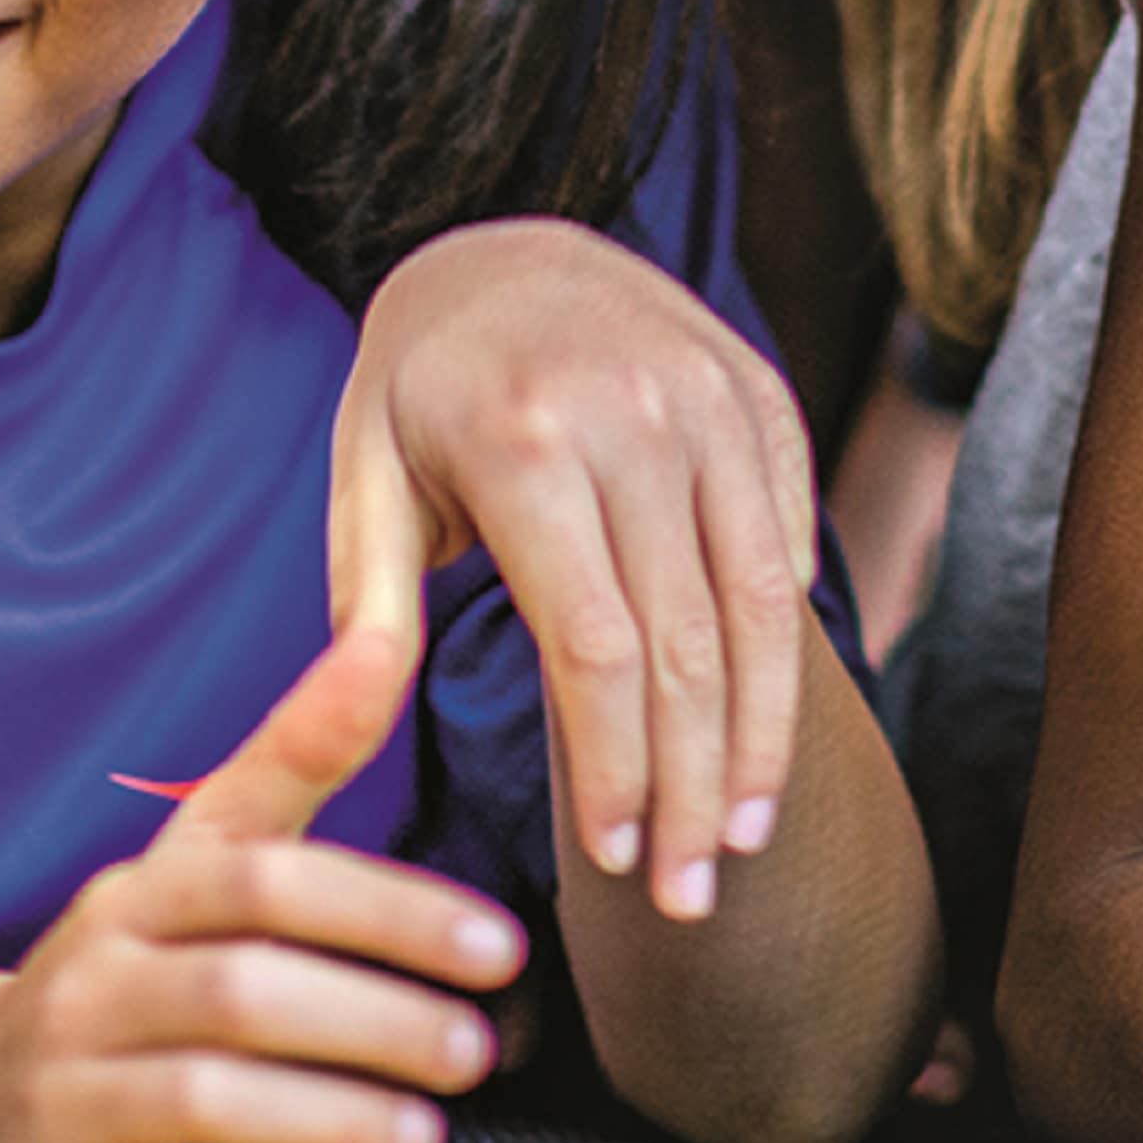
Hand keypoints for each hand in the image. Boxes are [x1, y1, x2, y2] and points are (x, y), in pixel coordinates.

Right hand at [0, 615, 522, 1142]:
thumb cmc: (131, 980)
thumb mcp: (195, 870)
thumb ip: (295, 764)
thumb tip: (390, 628)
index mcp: (132, 901)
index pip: (263, 878)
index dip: (389, 909)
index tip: (502, 949)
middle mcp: (84, 989)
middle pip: (238, 992)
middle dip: (376, 1021)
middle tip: (477, 1052)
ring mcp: (59, 1101)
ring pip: (202, 1101)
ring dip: (334, 1118)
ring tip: (424, 1134)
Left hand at [332, 220, 809, 916]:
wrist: (506, 243)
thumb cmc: (415, 388)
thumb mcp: (361, 470)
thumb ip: (367, 594)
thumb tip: (352, 715)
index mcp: (524, 439)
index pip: (594, 646)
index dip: (612, 769)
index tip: (609, 862)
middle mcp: (634, 415)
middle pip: (689, 647)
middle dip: (692, 792)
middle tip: (687, 899)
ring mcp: (711, 400)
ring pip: (764, 608)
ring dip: (760, 743)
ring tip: (742, 842)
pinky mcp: (761, 399)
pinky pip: (790, 545)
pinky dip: (786, 653)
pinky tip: (763, 738)